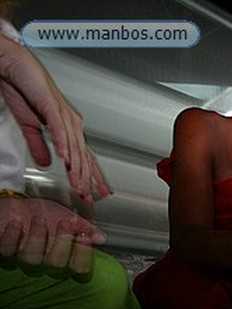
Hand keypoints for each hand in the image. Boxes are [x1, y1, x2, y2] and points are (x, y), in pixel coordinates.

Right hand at [0, 38, 109, 201]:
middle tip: (90, 197)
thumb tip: (47, 163)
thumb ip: (39, 145)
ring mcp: (64, 115)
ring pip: (74, 147)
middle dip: (87, 179)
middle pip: (83, 156)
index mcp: (68, 127)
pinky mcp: (53, 107)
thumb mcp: (30, 126)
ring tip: (78, 185)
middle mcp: (71, 122)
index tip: (95, 193)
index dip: (89, 176)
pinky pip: (60, 130)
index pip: (83, 157)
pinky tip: (66, 159)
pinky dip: (64, 146)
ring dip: (76, 169)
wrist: (14, 65)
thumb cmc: (23, 89)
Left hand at [0, 197, 104, 273]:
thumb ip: (84, 228)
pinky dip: (12, 236)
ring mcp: (24, 259)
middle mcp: (45, 263)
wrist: (18, 205)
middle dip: (62, 243)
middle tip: (64, 223)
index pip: (79, 270)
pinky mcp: (5, 251)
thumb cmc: (43, 213)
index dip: (83, 256)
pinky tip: (17, 224)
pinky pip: (7, 251)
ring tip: (39, 219)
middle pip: (57, 266)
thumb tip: (101, 238)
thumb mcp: (67, 218)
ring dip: (37, 238)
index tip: (85, 237)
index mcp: (65, 257)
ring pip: (32, 260)